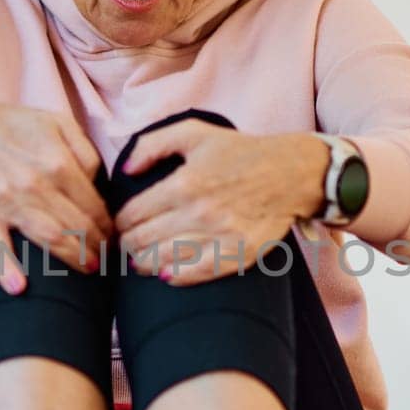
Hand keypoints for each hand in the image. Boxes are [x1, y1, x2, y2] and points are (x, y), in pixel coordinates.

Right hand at [0, 96, 113, 293]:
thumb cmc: (12, 127)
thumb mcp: (56, 122)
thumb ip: (85, 150)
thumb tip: (102, 183)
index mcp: (58, 160)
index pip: (94, 204)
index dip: (108, 225)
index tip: (113, 236)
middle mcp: (36, 182)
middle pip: (78, 225)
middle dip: (97, 246)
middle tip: (106, 258)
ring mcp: (8, 200)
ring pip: (50, 237)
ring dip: (73, 257)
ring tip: (89, 268)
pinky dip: (5, 266)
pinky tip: (18, 287)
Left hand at [114, 119, 312, 285]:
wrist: (290, 173)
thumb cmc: (239, 152)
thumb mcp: (194, 133)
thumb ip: (152, 145)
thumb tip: (125, 171)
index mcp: (184, 184)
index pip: (133, 215)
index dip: (120, 223)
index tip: (120, 224)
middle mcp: (199, 213)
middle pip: (143, 240)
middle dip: (127, 244)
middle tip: (125, 244)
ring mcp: (218, 237)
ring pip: (163, 260)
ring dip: (144, 262)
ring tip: (139, 260)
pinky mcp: (236, 254)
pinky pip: (195, 273)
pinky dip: (174, 276)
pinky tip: (165, 274)